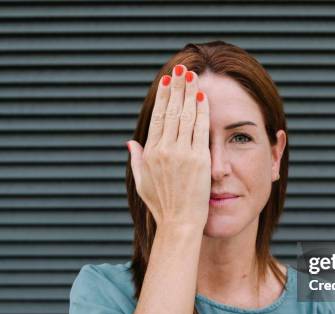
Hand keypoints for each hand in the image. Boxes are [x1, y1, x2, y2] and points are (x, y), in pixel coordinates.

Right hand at [127, 64, 210, 229]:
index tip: (168, 80)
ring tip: (194, 76)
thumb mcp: (143, 183)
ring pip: (186, 116)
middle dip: (177, 86)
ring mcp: (181, 154)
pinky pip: (201, 130)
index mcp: (150, 153)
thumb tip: (130, 142)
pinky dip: (202, 112)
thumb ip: (136, 160)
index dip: (164, 96)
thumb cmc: (163, 207)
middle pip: (171, 110)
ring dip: (190, 93)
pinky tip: (204, 97)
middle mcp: (164, 151)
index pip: (158, 117)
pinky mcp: (199, 160)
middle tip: (182, 68)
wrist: (179, 224)